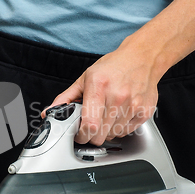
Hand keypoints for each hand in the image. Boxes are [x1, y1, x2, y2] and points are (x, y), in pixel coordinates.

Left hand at [42, 39, 160, 145]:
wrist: (142, 58)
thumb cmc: (113, 67)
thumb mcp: (85, 78)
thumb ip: (66, 97)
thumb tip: (49, 112)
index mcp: (98, 86)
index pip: (89, 124)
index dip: (81, 135)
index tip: (79, 135)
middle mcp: (117, 96)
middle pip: (100, 135)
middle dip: (91, 135)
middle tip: (90, 126)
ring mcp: (132, 105)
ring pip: (113, 135)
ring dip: (106, 131)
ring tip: (106, 116)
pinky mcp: (144, 111)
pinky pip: (126, 132)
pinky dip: (119, 128)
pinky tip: (118, 115)